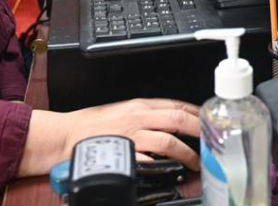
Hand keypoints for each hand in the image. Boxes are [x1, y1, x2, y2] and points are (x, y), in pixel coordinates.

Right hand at [18, 98, 201, 176]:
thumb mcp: (122, 112)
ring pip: (168, 140)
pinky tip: (172, 173)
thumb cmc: (91, 126)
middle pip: (178, 118)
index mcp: (139, 105)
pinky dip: (163, 166)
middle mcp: (138, 116)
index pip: (176, 104)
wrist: (64, 135)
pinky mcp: (124, 152)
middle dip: (199, 130)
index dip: (196, 112)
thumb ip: (146, 116)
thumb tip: (172, 124)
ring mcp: (131, 135)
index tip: (210, 120)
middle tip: (212, 141)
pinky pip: (149, 160)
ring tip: (196, 164)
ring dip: (187, 153)